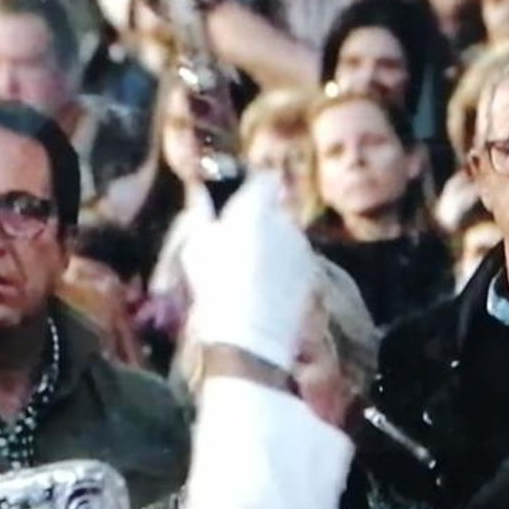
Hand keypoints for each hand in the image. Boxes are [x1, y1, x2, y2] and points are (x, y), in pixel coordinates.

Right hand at [181, 170, 316, 372]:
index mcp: (257, 206)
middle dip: (262, 220)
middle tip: (240, 240)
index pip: (265, 178)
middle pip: (276, 211)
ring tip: (252, 271)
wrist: (249, 331)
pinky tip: (267, 289)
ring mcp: (303, 248)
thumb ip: (202, 210)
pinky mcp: (312, 274)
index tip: (240, 195)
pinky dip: (285, 269)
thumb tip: (201, 190)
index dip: (254, 184)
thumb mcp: (196, 242)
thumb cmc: (215, 282)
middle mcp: (286, 221)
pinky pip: (296, 262)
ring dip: (275, 245)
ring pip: (288, 238)